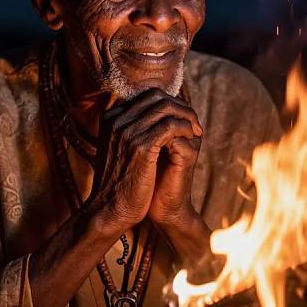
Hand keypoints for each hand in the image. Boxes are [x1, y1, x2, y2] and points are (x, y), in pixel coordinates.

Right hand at [89, 88, 201, 237]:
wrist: (110, 209)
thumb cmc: (118, 181)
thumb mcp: (119, 149)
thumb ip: (130, 130)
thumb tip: (151, 119)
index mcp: (111, 118)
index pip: (145, 96)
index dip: (169, 103)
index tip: (182, 116)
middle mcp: (117, 119)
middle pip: (156, 97)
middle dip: (179, 106)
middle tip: (193, 121)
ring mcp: (127, 131)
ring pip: (165, 107)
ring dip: (186, 116)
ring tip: (196, 130)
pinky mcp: (140, 146)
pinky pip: (170, 126)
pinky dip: (185, 128)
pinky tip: (192, 138)